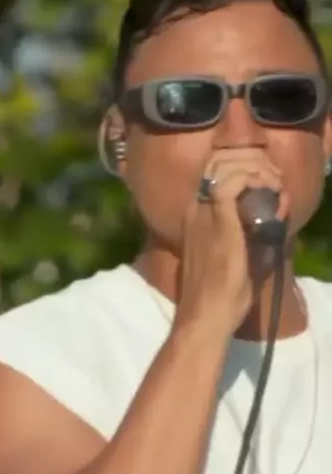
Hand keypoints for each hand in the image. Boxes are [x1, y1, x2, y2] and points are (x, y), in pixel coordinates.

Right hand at [176, 149, 288, 334]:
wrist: (206, 314)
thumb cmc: (221, 295)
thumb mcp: (237, 254)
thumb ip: (252, 230)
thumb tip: (277, 210)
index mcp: (196, 214)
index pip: (215, 171)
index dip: (244, 165)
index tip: (269, 180)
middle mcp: (195, 207)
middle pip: (219, 159)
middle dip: (252, 159)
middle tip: (274, 178)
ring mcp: (204, 211)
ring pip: (226, 163)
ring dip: (257, 167)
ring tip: (275, 184)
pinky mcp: (217, 219)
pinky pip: (234, 181)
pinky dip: (256, 178)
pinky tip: (271, 192)